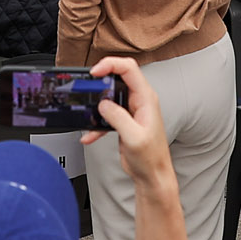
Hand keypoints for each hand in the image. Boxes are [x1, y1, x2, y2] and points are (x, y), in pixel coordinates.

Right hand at [81, 56, 174, 190]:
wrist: (152, 175)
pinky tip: (90, 134)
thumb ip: (118, 117)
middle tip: (88, 86)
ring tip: (88, 111)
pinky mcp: (124, 120)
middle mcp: (139, 100)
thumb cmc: (151, 158)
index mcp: (146, 98)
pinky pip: (107, 114)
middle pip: (118, 77)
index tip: (95, 72)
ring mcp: (131, 110)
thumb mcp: (133, 137)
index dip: (110, 64)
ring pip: (110, 95)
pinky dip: (97, 123)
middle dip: (101, 80)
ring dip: (97, 103)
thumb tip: (103, 104)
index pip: (129, 68)